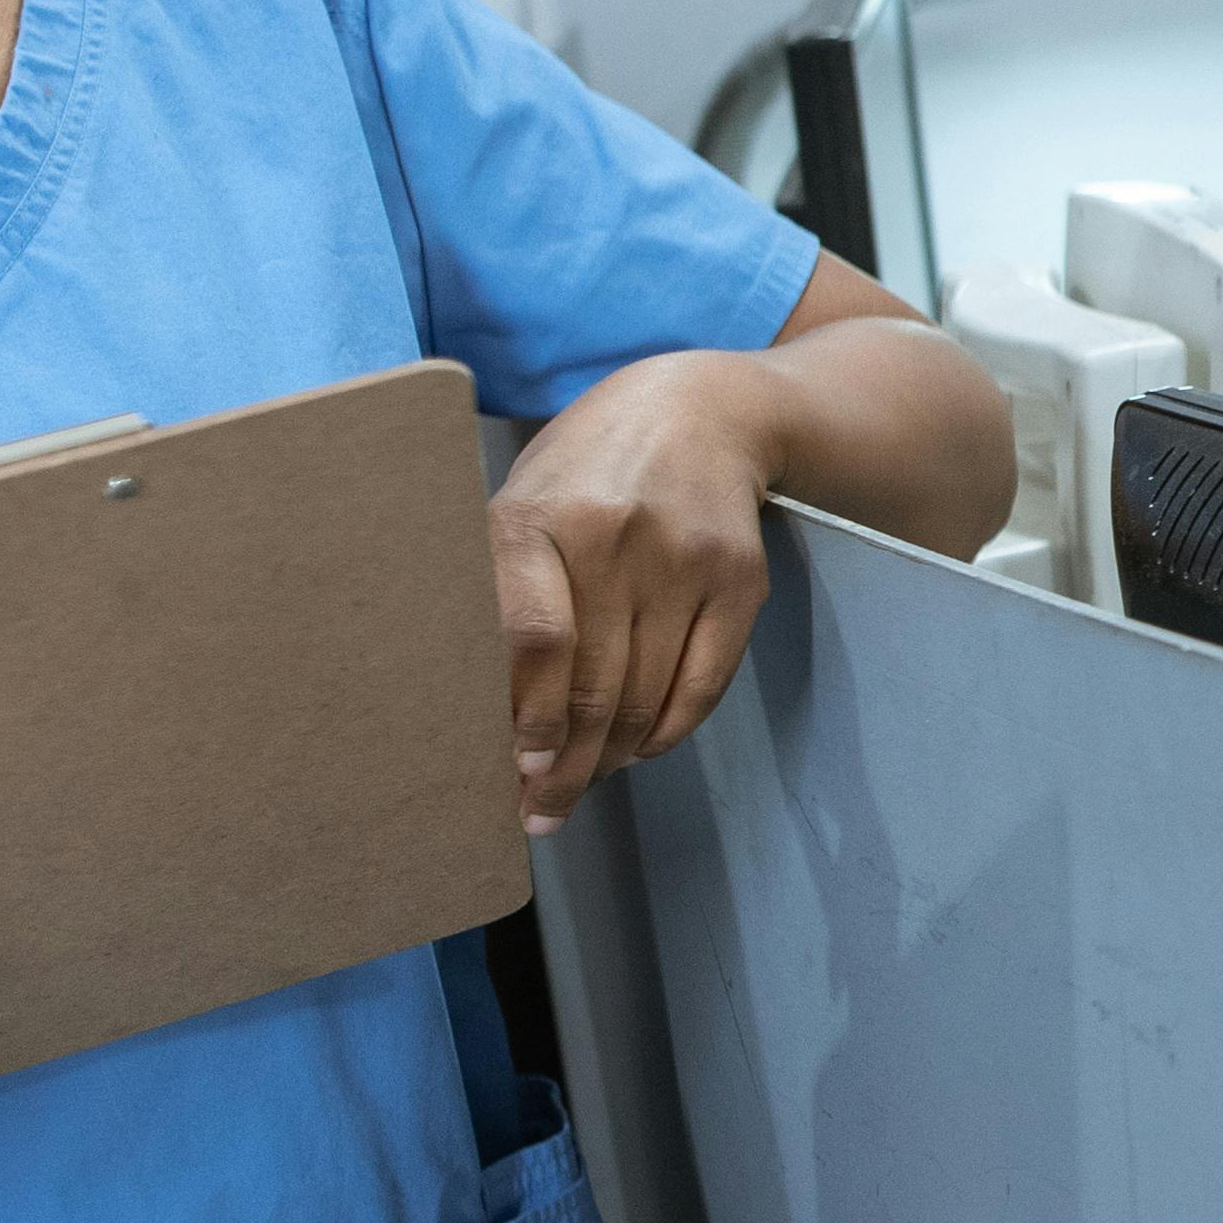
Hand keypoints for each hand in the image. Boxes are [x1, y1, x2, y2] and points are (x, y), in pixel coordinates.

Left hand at [494, 353, 782, 829]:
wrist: (704, 410)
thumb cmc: (589, 471)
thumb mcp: (525, 503)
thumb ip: (502, 594)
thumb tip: (482, 718)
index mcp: (538, 516)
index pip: (536, 640)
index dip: (527, 720)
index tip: (515, 773)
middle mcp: (615, 535)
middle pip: (592, 685)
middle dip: (563, 767)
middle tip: (541, 812)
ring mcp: (685, 558)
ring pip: (644, 697)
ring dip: (610, 758)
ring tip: (584, 784)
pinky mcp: (740, 579)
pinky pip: (702, 685)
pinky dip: (665, 732)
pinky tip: (638, 748)